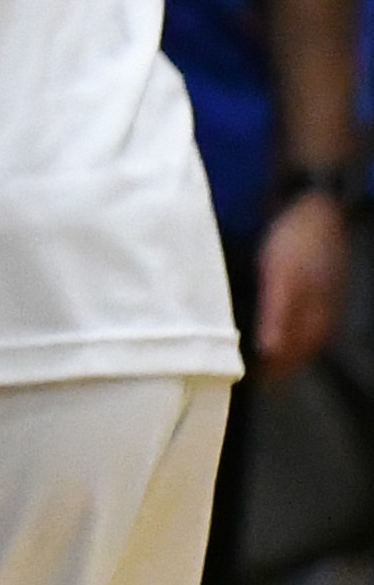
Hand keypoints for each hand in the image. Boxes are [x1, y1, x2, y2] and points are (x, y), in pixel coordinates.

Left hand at [256, 185, 348, 372]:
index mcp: (319, 311)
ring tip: (264, 353)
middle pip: (307, 343)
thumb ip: (278, 315)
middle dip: (285, 360)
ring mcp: (325, 291)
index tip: (258, 382)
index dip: (281, 368)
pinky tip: (275, 319)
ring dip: (288, 342)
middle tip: (257, 373)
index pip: (301, 351)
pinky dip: (289, 321)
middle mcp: (327, 306)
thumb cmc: (295, 241)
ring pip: (307, 327)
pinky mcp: (317, 277)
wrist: (312, 202)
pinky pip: (304, 309)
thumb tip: (272, 353)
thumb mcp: (281, 278)